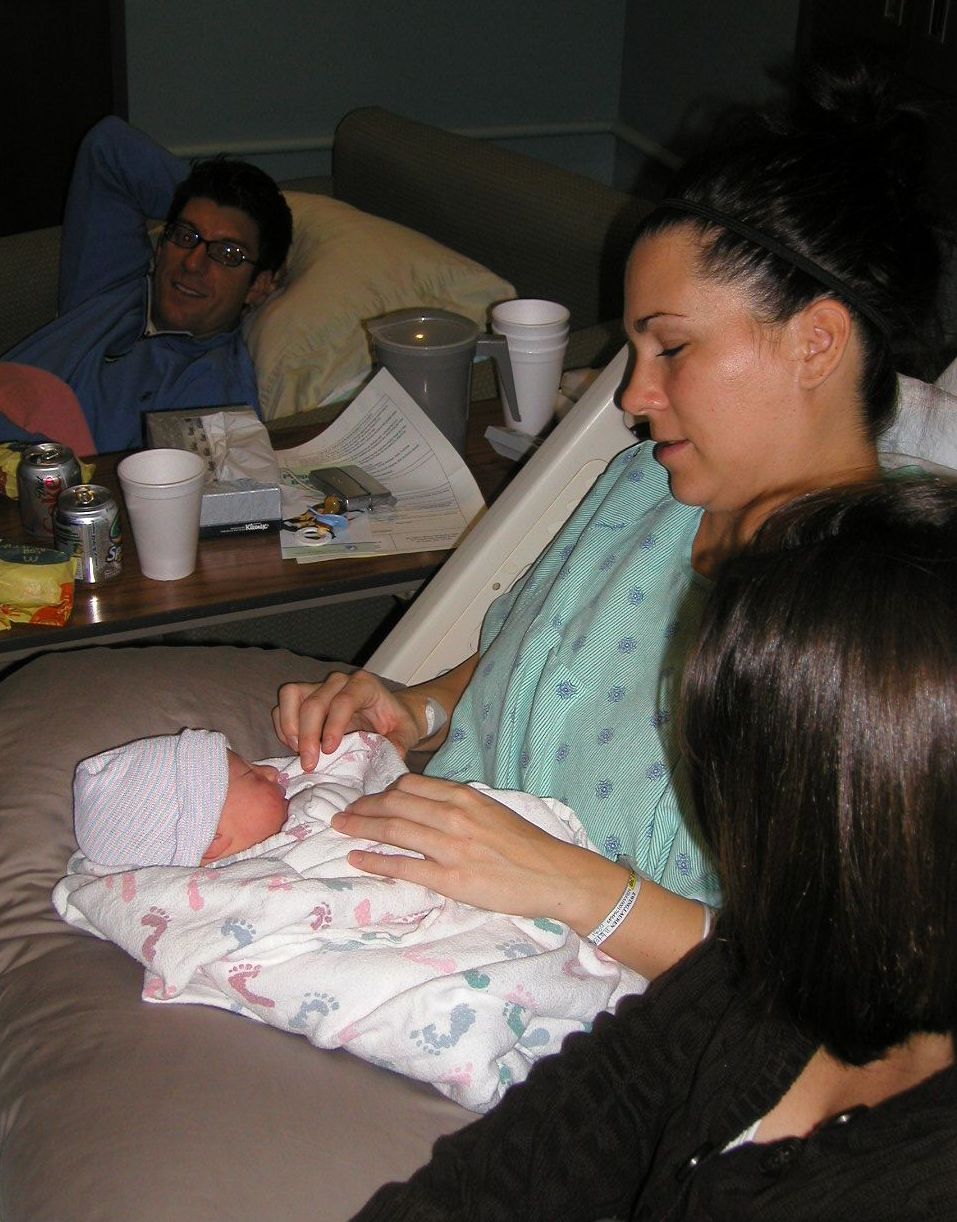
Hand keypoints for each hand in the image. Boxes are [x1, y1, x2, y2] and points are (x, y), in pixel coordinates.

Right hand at [272, 670, 421, 769]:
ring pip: (291, 696)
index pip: (343, 701)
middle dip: (308, 735)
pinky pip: (283, 705)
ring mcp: (319, 686)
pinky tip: (294, 747)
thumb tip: (390, 755)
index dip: (333, 725)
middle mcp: (339, 681)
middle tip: (310, 763)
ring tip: (299, 752)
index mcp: (364, 685)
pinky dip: (283, 727)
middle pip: (314, 702)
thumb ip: (401, 743)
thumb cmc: (396, 722)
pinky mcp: (304, 696)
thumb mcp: (406, 732)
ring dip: (290, 727)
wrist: (388, 715)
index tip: (329, 750)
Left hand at [330, 773, 626, 929]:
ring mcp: (450, 847)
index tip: (370, 799)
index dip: (383, 792)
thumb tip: (431, 807)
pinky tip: (357, 858)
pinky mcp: (450, 878)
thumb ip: (461, 806)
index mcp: (465, 797)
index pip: (411, 786)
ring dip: (361, 827)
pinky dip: (376, 860)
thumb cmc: (528, 845)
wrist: (555, 875)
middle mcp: (454, 816)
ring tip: (341, 828)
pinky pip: (404, 866)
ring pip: (394, 829)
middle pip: (396, 803)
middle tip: (344, 812)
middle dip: (365, 807)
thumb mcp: (494, 811)